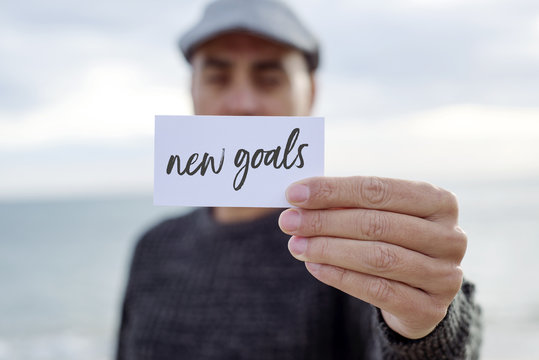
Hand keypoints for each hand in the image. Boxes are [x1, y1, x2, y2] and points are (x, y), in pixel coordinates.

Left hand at [278, 176, 466, 338]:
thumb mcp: (379, 214)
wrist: (418, 290)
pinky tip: (314, 266)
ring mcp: (444, 275)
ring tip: (296, 245)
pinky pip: (377, 290)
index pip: (378, 190)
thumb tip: (299, 197)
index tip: (294, 194)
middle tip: (288, 221)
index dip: (333, 191)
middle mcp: (450, 237)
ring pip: (377, 257)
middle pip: (376, 224)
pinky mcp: (429, 309)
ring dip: (328, 249)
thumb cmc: (392, 239)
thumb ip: (348, 203)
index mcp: (439, 201)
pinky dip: (340, 276)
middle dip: (325, 221)